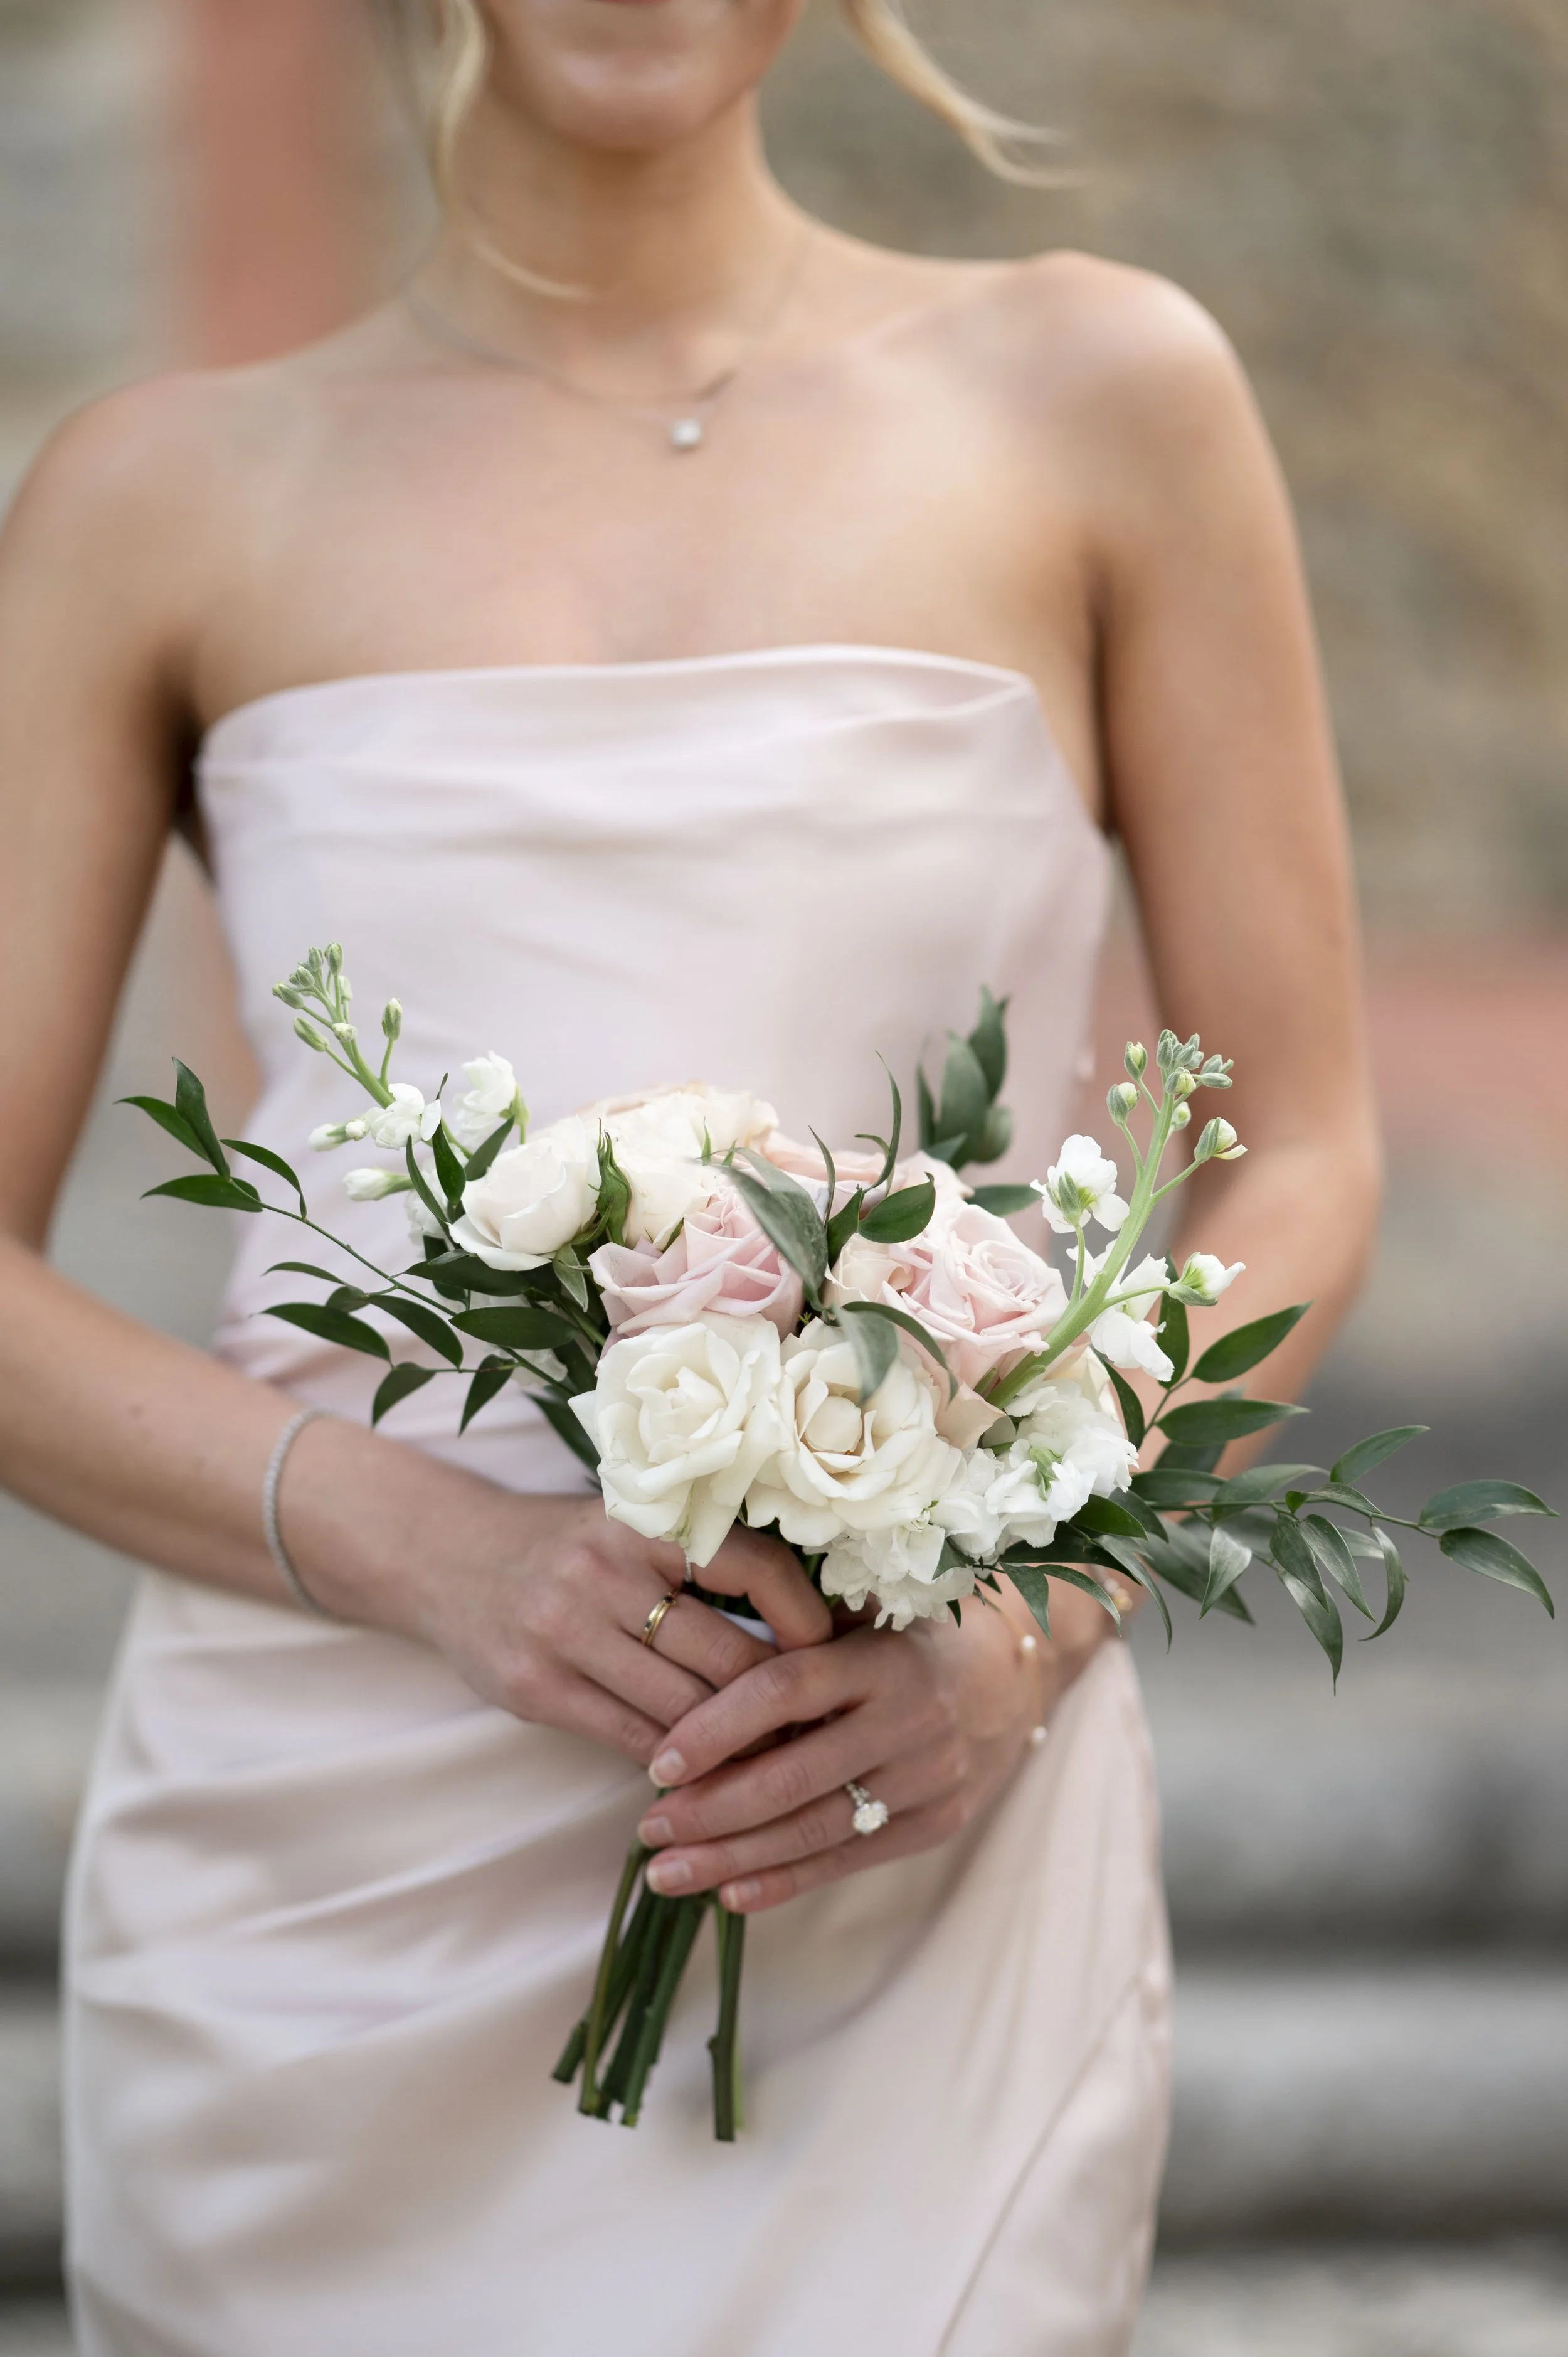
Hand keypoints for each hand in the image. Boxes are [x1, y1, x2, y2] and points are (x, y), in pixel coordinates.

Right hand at [420, 1495, 830, 1766]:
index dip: (807, 1615)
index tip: (836, 1650)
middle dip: (780, 1701)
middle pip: (726, 1653)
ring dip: (737, 1745)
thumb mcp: (632, 1527)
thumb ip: (706, 1562)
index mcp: (644, 1518)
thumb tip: (815, 1626)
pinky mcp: (537, 1686)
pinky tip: (706, 1771)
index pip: (753, 1565)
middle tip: (819, 1726)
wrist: (446, 1557)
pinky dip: (679, 1763)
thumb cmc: (569, 1548)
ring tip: (776, 1760)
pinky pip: (634, 1739)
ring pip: (685, 1708)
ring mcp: (565, 1629)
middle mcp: (604, 1568)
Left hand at [634, 1577, 1117, 1913]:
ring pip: (816, 1829)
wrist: (1016, 1671)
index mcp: (879, 1656)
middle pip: (793, 1776)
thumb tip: (690, 1662)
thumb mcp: (864, 1611)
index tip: (658, 1763)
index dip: (717, 1729)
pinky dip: (786, 1881)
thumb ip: (794, 1634)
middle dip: (711, 1810)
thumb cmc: (910, 1632)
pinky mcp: (936, 1823)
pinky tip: (729, 1894)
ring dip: (734, 1858)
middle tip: (647, 1831)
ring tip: (667, 1874)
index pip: (785, 1691)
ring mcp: (927, 1778)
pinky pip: (850, 1860)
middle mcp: (908, 1719)